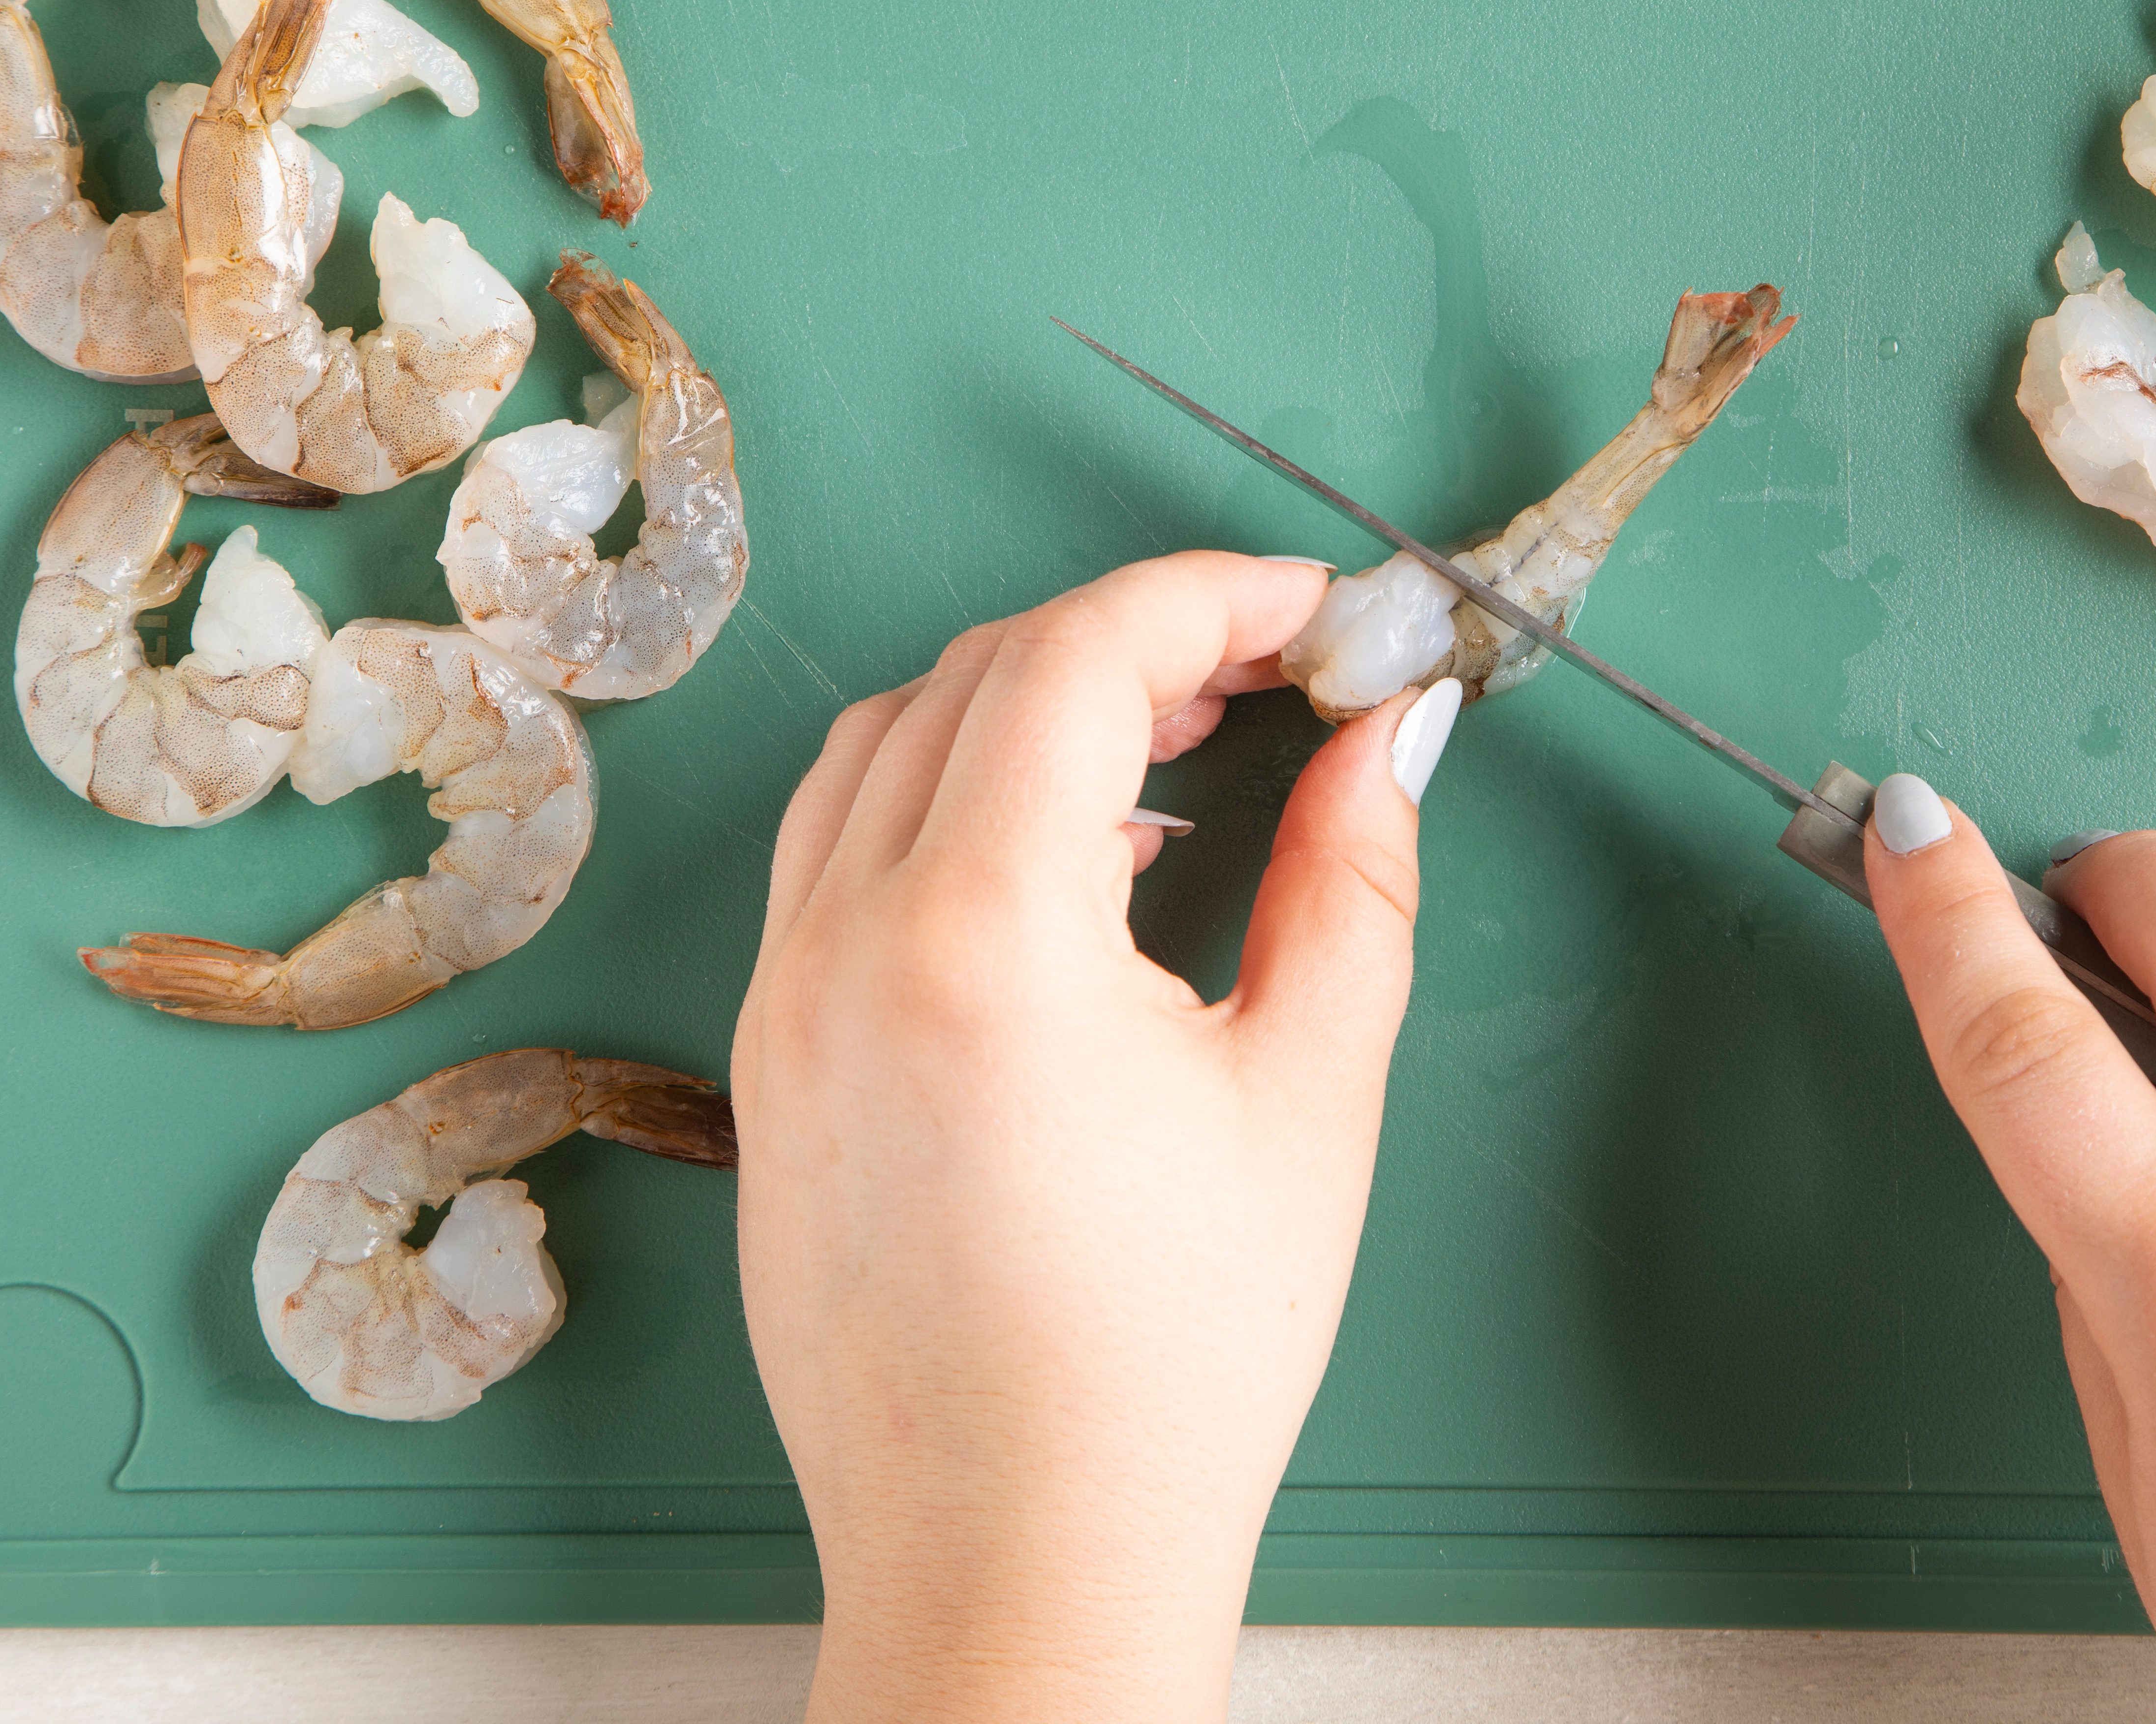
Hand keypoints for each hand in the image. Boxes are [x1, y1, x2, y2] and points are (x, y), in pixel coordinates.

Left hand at [732, 553, 1460, 1723]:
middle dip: (1132, 635)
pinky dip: (943, 797)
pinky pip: (833, 851)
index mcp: (981, 941)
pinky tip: (1062, 862)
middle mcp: (845, 947)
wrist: (1014, 1560)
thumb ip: (1352, 882)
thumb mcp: (1308, 1100)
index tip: (1311, 609)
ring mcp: (782, 1003)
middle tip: (1269, 668)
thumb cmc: (1166, 1370)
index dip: (1210, 594)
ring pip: (882, 745)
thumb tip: (1388, 735)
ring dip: (1025, 705)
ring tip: (1168, 751)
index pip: (1080, 656)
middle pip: (976, 677)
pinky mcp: (767, 1060)